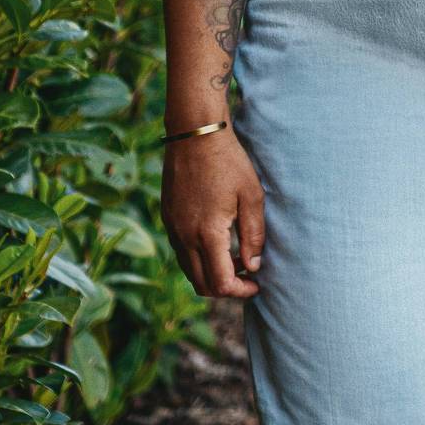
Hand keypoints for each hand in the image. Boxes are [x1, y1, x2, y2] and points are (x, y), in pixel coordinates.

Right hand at [161, 129, 264, 298]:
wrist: (194, 134)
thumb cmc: (228, 161)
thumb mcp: (251, 196)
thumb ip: (253, 235)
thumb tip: (253, 266)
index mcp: (207, 233)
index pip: (220, 283)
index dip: (240, 290)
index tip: (256, 284)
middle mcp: (184, 236)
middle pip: (202, 285)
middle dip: (226, 288)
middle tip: (247, 274)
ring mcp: (172, 228)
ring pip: (189, 270)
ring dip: (211, 273)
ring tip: (236, 258)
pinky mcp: (168, 218)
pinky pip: (181, 252)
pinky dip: (199, 258)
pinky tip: (217, 241)